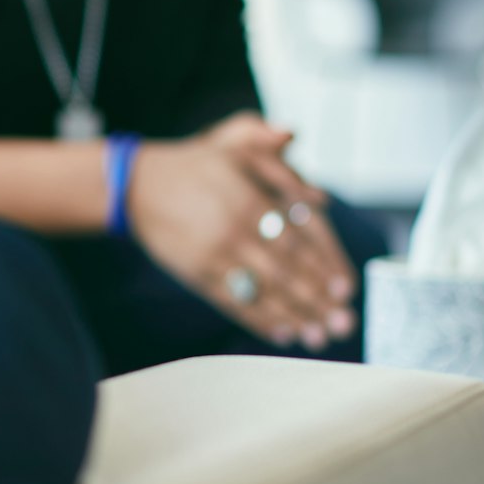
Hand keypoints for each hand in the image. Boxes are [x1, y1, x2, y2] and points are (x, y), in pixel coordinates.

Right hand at [126, 112, 357, 349]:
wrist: (137, 186)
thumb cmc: (195, 165)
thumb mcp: (234, 146)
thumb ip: (277, 163)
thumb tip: (319, 196)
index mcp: (249, 199)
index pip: (298, 238)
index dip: (324, 265)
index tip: (346, 288)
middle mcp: (234, 230)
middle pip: (285, 271)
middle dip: (317, 300)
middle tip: (344, 323)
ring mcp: (214, 255)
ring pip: (261, 291)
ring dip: (294, 316)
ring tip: (320, 337)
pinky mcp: (196, 274)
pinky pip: (232, 301)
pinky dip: (258, 320)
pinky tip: (281, 334)